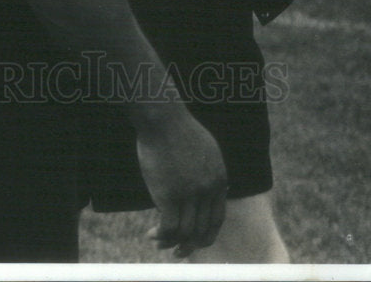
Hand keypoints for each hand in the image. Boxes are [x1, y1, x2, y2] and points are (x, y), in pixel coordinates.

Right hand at [136, 107, 226, 255]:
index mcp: (219, 179)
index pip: (217, 219)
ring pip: (185, 232)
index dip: (206, 234)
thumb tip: (216, 188)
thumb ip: (213, 172)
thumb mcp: (207, 149)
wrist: (162, 118)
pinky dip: (161, 236)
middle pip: (203, 230)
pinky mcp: (169, 195)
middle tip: (179, 251)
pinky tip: (152, 235)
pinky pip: (169, 227)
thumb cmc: (178, 129)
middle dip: (191, 245)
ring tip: (160, 244)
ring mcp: (189, 193)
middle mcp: (208, 190)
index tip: (195, 241)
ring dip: (172, 244)